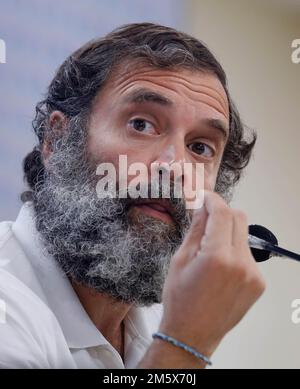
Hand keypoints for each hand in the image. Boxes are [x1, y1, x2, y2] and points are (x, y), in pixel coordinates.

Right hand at [159, 190, 265, 357]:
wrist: (192, 335)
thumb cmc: (180, 300)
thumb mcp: (180, 260)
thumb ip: (196, 229)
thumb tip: (202, 207)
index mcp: (217, 257)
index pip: (222, 213)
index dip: (212, 200)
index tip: (204, 196)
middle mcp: (241, 263)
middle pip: (239, 219)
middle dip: (222, 212)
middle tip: (206, 217)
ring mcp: (253, 274)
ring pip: (244, 235)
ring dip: (228, 232)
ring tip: (210, 247)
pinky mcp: (258, 283)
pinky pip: (248, 254)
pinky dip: (235, 250)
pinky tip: (220, 264)